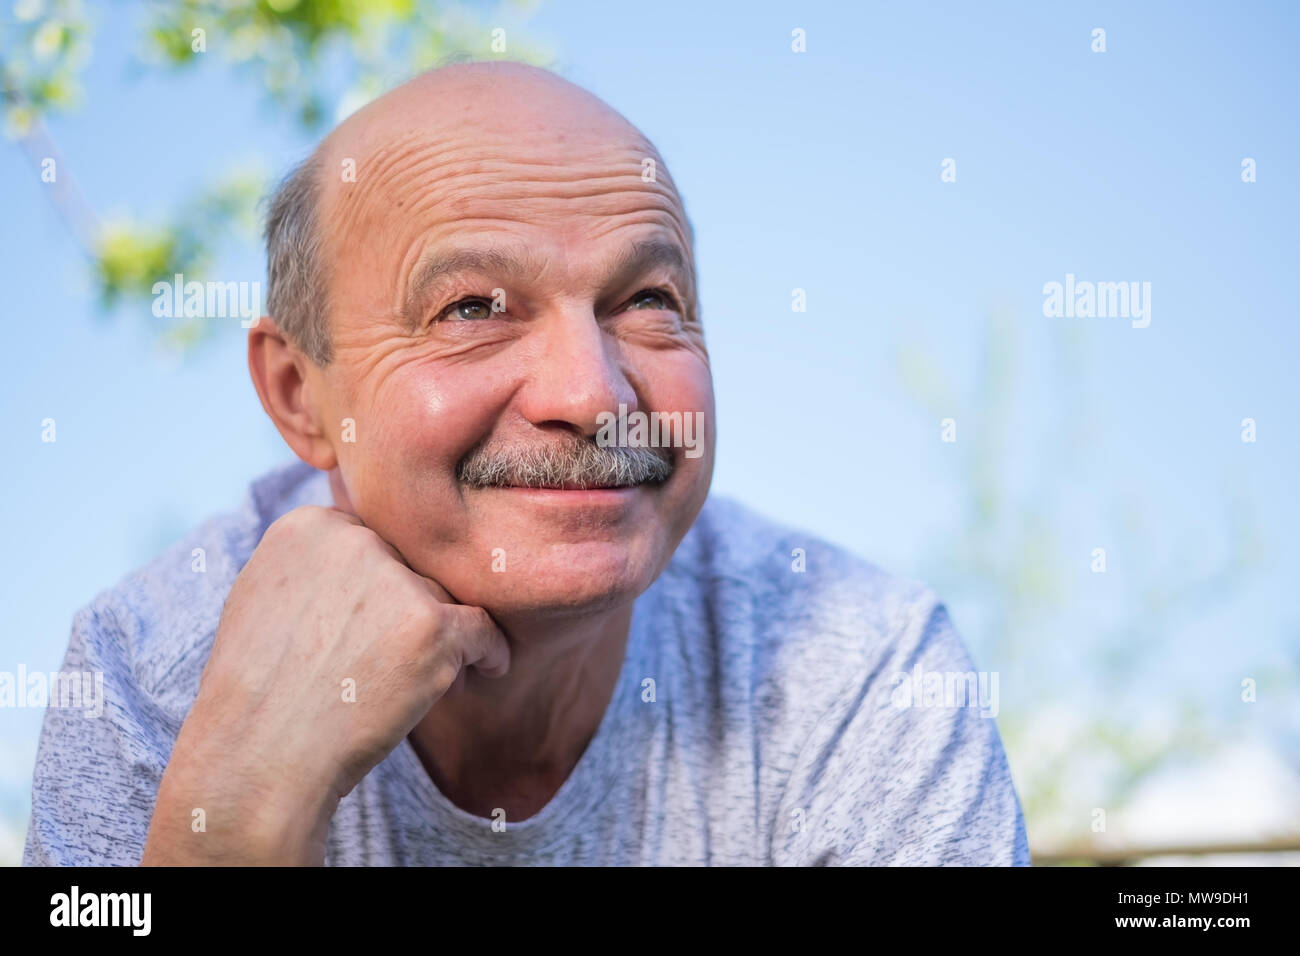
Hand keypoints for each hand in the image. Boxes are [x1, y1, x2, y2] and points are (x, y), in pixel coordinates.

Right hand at [141, 505, 509, 864]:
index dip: (377, 588)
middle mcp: (355, 541)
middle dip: (407, 612)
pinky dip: (488, 653)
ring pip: (443, 600)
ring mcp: (397, 582)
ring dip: (438, 639)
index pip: (373, 544)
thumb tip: (364, 546)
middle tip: (388, 662)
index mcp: (310, 526)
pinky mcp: (433, 627)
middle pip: (410, 569)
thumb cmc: (256, 692)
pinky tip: (485, 670)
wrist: (259, 758)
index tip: (372, 628)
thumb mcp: (262, 597)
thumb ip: (314, 564)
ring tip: (405, 684)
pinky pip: (483, 629)